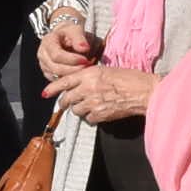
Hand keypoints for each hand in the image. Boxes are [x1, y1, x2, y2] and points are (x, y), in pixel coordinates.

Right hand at [36, 20, 97, 76]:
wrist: (64, 37)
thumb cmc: (70, 33)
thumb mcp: (75, 30)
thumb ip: (79, 38)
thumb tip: (84, 48)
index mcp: (47, 42)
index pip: (57, 55)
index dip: (72, 60)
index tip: (85, 60)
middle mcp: (42, 54)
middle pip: (56, 68)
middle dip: (74, 69)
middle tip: (88, 67)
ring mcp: (44, 65)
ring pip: (57, 76)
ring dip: (73, 75)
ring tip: (85, 69)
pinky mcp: (48, 73)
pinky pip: (58, 80)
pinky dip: (69, 78)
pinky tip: (79, 74)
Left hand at [41, 62, 157, 124]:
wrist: (145, 92)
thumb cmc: (131, 79)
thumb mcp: (108, 71)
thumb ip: (91, 77)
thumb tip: (80, 84)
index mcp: (90, 74)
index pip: (65, 81)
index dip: (53, 88)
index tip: (45, 93)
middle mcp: (89, 88)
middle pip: (67, 98)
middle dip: (65, 102)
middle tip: (66, 103)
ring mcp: (94, 102)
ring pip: (76, 110)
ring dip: (80, 109)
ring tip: (89, 106)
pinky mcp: (101, 115)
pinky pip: (88, 119)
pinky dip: (92, 117)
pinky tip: (99, 112)